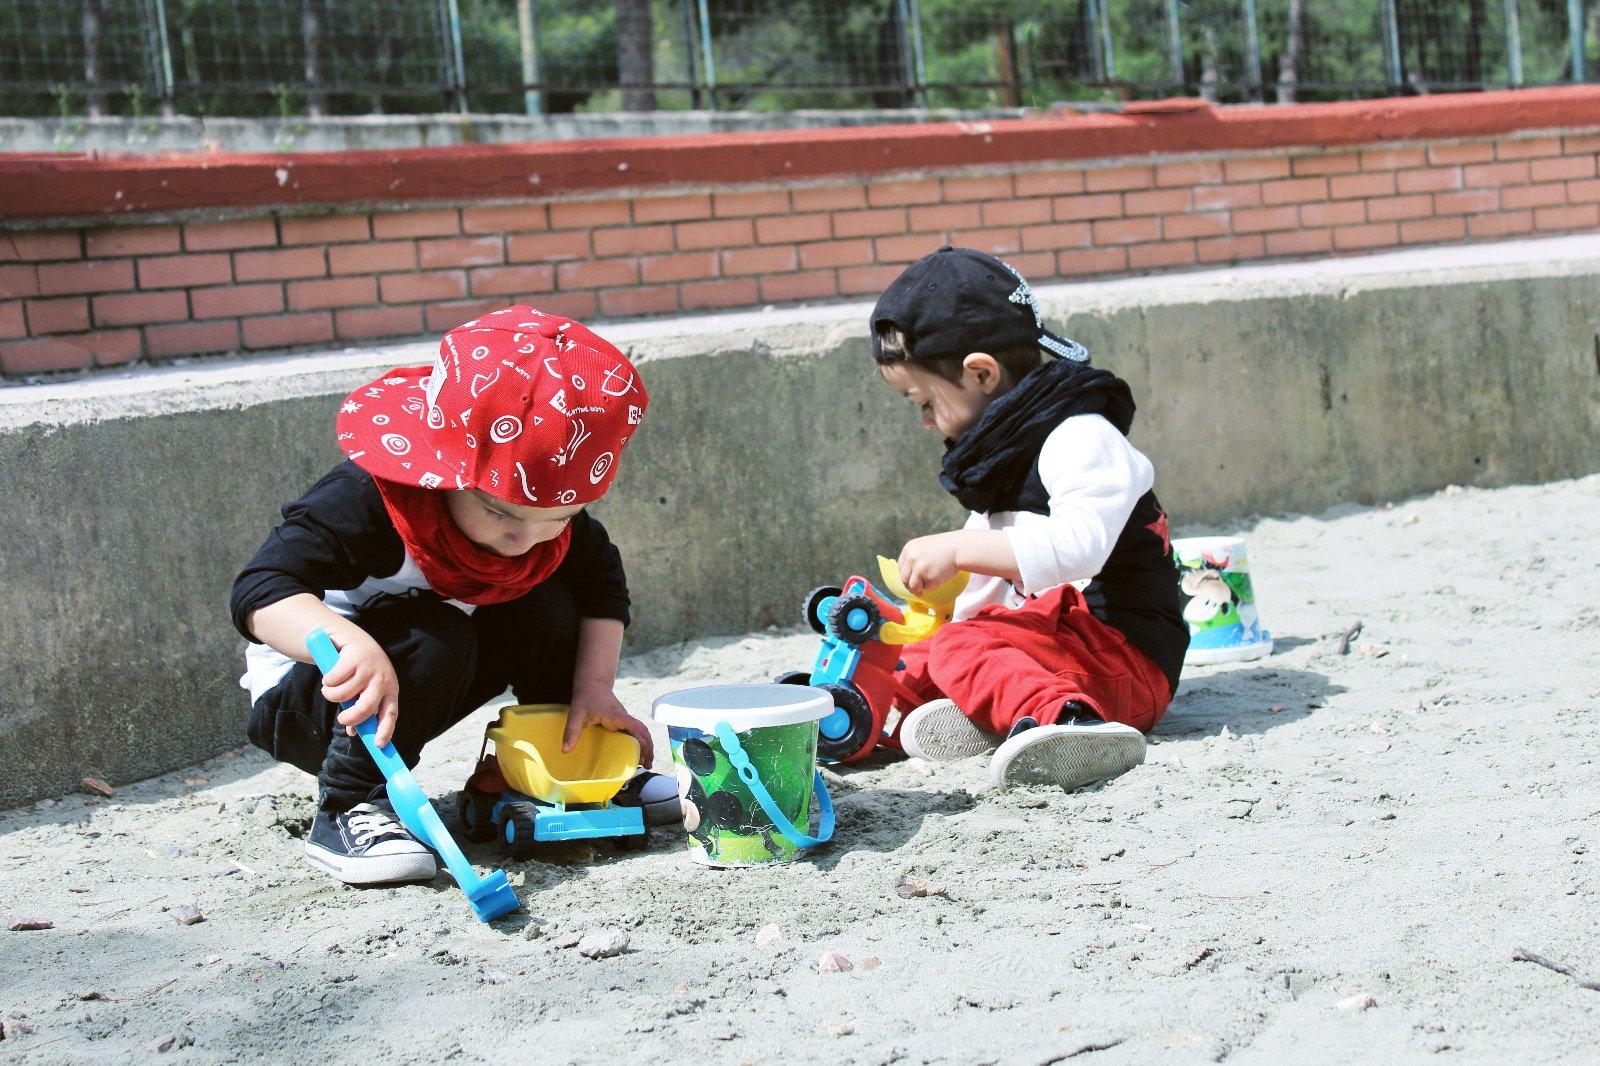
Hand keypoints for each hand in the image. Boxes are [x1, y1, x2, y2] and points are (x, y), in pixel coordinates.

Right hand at [319, 630, 400, 747]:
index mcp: (390, 690)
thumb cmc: (362, 675)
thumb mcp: (365, 692)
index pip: (391, 714)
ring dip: (331, 695)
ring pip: (344, 694)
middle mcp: (383, 680)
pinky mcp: (354, 658)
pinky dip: (327, 681)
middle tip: (342, 720)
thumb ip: (361, 710)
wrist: (356, 643)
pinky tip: (330, 676)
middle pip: (367, 707)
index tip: (378, 745)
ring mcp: (369, 668)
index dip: (385, 730)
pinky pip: (333, 680)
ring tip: (331, 690)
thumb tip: (353, 733)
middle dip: (352, 717)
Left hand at [564, 679, 654, 767]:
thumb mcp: (576, 713)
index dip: (640, 739)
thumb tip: (565, 750)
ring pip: (642, 732)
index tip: (642, 752)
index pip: (633, 726)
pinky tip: (639, 753)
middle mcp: (624, 717)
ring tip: (647, 763)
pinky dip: (641, 742)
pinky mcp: (623, 721)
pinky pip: (636, 732)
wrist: (593, 683)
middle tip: (648, 765)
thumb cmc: (585, 697)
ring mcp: (625, 719)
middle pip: (643, 731)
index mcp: (616, 715)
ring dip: (647, 746)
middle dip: (648, 747)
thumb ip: (571, 731)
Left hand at [898, 532, 963, 594]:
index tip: (913, 579)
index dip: (907, 574)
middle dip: (911, 585)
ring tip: (930, 583)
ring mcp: (918, 567)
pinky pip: (926, 587)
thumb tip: (908, 573)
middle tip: (919, 588)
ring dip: (920, 587)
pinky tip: (939, 578)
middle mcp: (910, 558)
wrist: (959, 548)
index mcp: (908, 549)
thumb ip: (915, 556)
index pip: (901, 567)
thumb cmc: (945, 548)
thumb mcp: (924, 546)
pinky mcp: (927, 576)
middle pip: (904, 578)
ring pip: (912, 585)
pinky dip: (931, 586)